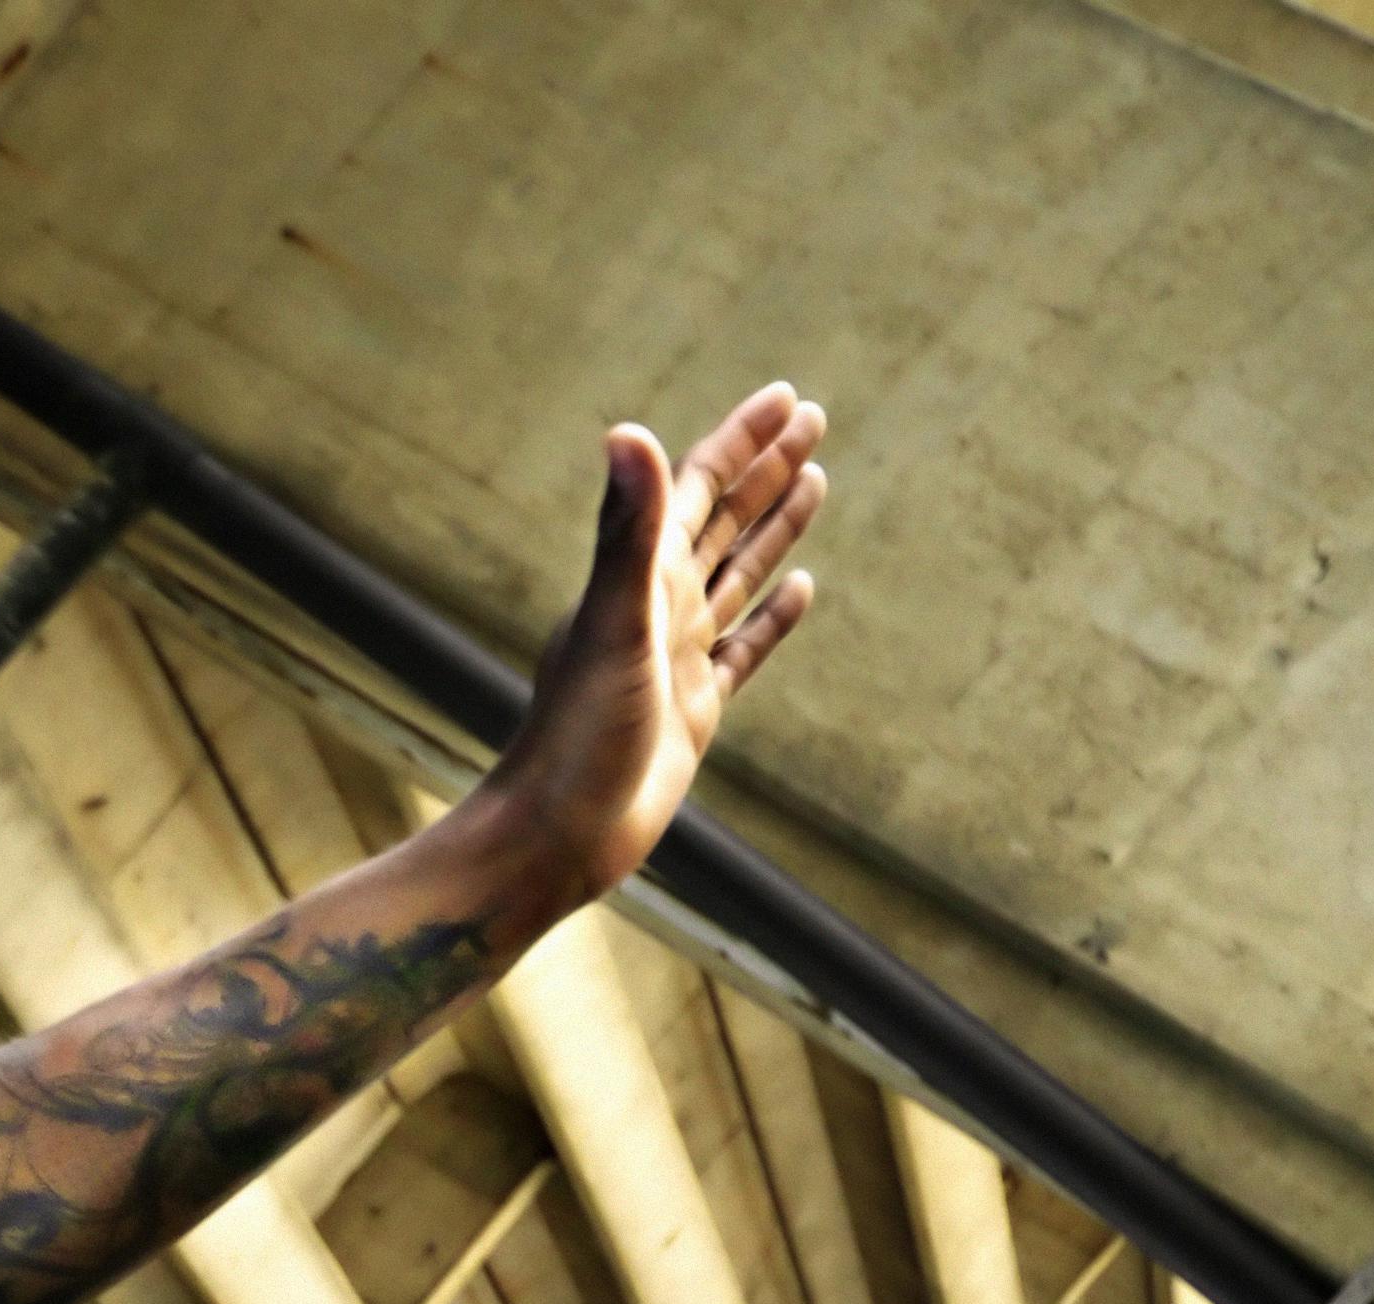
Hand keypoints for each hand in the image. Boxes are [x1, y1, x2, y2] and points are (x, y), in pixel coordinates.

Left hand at [480, 383, 825, 906]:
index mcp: (640, 580)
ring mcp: (677, 658)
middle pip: (724, 521)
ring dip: (775, 528)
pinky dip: (773, 615)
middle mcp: (657, 609)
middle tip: (815, 417)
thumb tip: (626, 431)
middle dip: (766, 468)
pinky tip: (802, 588)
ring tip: (816, 480)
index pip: (696, 488)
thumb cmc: (577, 734)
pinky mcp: (695, 708)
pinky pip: (744, 647)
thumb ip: (630, 529)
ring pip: (739, 574)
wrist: (557, 835)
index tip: (787, 398)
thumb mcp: (615, 621)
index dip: (740, 441)